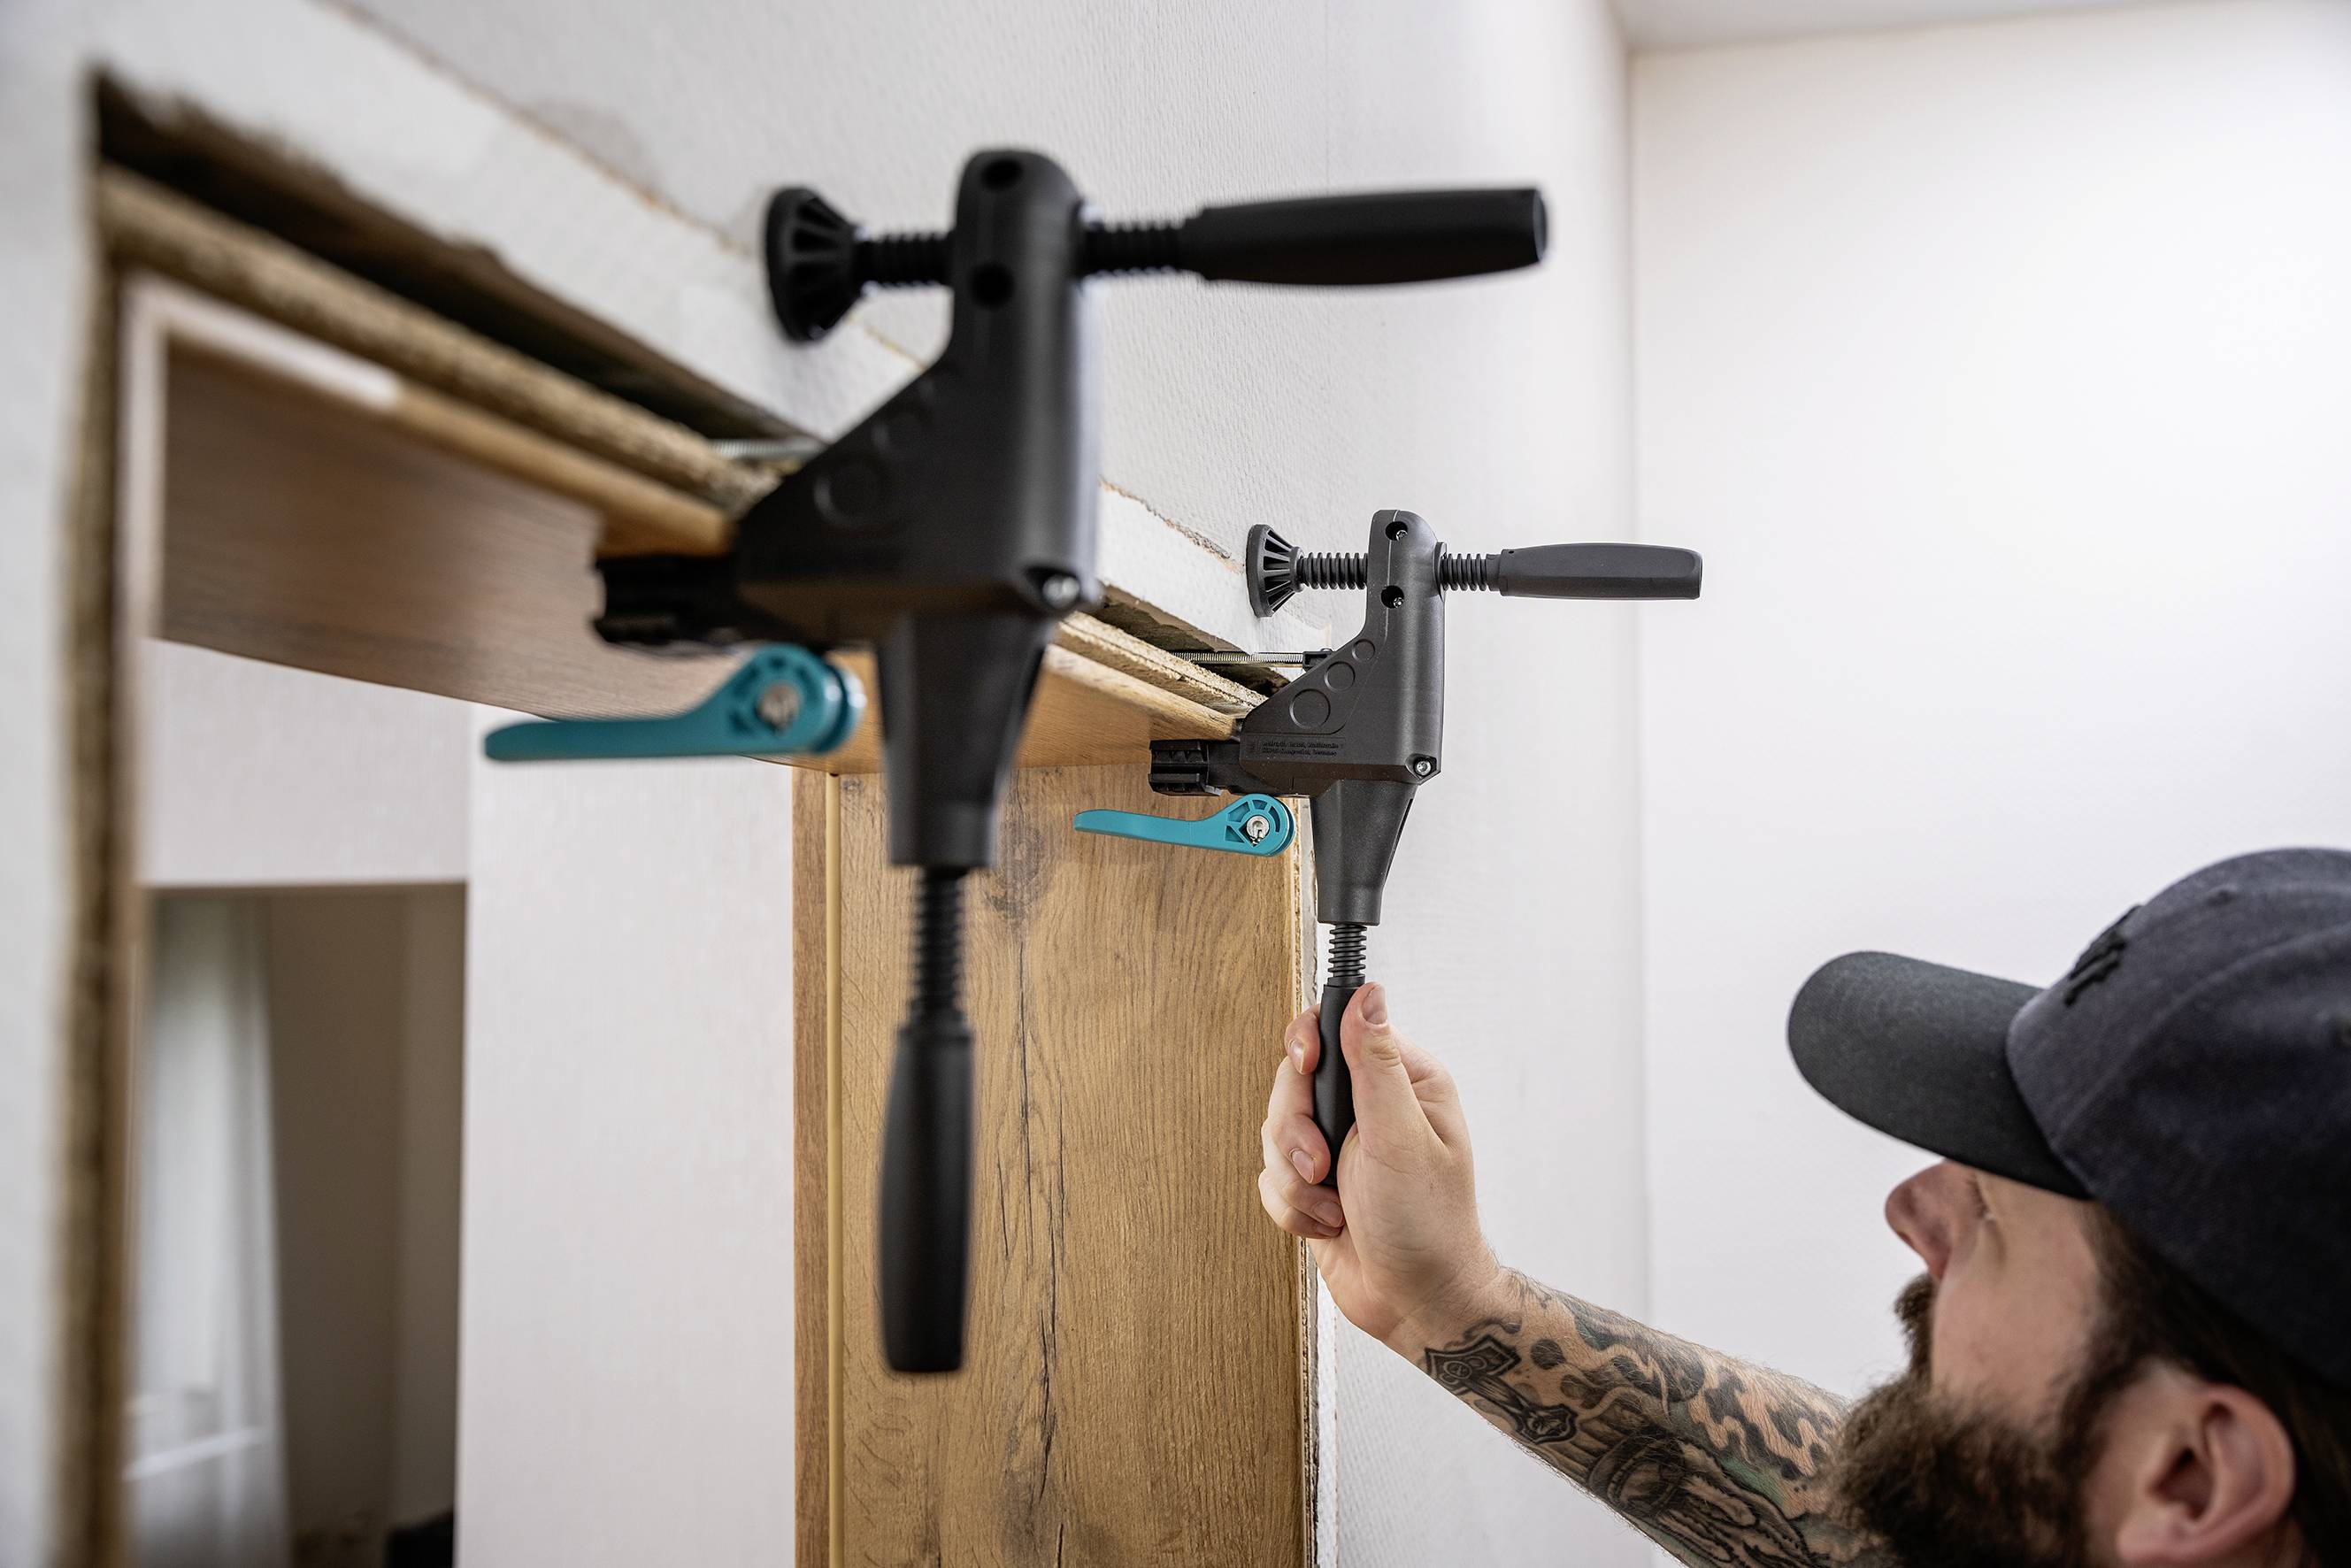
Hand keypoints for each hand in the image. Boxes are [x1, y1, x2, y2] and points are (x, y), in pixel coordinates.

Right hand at [1256, 981, 1501, 1351]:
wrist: (1416, 1302)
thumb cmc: (1428, 1224)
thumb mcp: (1400, 1136)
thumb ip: (1376, 1063)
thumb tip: (1367, 994)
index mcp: (1401, 1081)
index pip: (1335, 1028)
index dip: (1307, 1044)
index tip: (1305, 1067)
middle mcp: (1367, 1108)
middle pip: (1291, 1083)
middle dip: (1296, 1132)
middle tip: (1322, 1165)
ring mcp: (1337, 1146)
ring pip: (1273, 1133)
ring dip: (1294, 1179)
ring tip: (1332, 1206)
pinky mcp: (1313, 1184)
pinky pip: (1269, 1178)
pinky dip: (1291, 1207)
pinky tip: (1327, 1224)